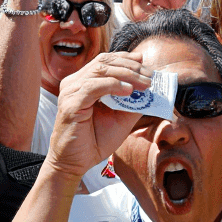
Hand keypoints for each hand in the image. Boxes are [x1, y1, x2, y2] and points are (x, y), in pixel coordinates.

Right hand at [45, 52, 150, 178]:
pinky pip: (93, 87)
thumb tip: (149, 88)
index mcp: (83, 82)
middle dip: (131, 67)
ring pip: (101, 71)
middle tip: (150, 76)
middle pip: (104, 62)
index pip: (105, 60)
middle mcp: (74, 83)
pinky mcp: (70, 104)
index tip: (145, 63)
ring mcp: (70, 92)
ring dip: (127, 75)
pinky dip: (113, 85)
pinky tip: (129, 90)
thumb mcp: (120, 117)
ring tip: (145, 83)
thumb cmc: (95, 140)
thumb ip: (133, 102)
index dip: (126, 58)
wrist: (75, 163)